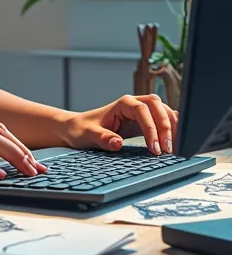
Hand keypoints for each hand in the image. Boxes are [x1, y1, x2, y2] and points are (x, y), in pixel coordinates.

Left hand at [61, 94, 177, 155]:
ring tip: (174, 148)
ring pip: (163, 111)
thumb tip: (117, 143)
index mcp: (122, 104)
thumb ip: (102, 138)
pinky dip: (171, 128)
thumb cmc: (82, 130)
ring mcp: (140, 112)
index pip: (143, 110)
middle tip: (168, 150)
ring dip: (171, 128)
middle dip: (166, 126)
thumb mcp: (88, 135)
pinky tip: (176, 139)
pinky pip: (162, 120)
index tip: (155, 148)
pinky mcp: (144, 121)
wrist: (78, 128)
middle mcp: (133, 104)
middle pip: (157, 107)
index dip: (151, 128)